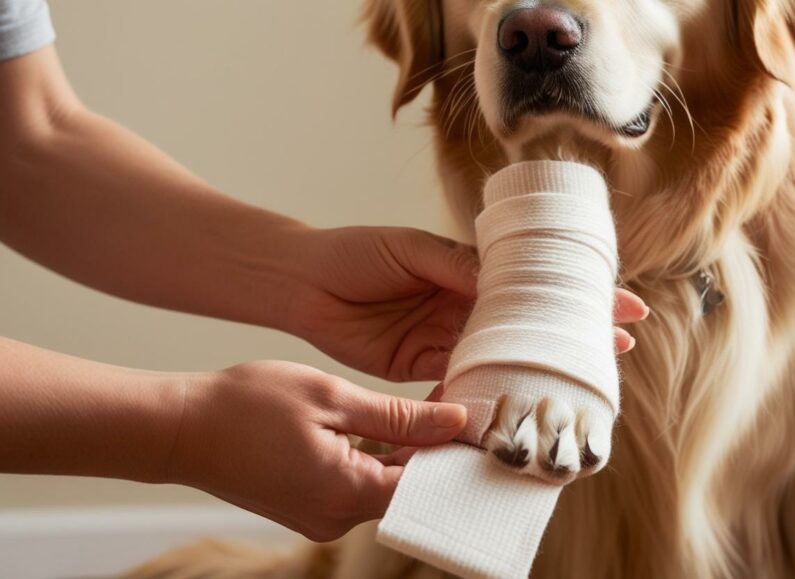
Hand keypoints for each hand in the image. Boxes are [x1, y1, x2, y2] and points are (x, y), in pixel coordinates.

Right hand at [166, 360, 466, 541]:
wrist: (179, 428)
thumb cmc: (247, 405)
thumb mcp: (332, 397)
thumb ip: (399, 416)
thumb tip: (456, 421)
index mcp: (348, 494)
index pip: (428, 486)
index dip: (455, 451)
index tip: (476, 415)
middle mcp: (337, 519)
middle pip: (409, 487)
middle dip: (433, 445)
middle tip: (452, 397)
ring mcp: (322, 517)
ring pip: (384, 484)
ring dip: (404, 449)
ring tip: (423, 401)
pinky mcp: (310, 508)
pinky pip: (358, 484)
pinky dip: (375, 456)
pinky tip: (381, 421)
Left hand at [285, 227, 648, 381]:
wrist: (304, 283)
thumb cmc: (357, 252)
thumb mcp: (410, 249)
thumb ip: (455, 266)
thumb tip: (499, 278)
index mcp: (469, 270)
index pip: (534, 282)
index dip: (578, 292)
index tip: (625, 303)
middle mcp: (466, 306)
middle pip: (530, 324)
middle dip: (573, 335)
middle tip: (621, 349)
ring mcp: (448, 338)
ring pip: (504, 356)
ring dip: (538, 368)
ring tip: (582, 380)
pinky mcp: (423, 367)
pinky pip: (464, 382)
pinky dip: (490, 392)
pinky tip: (517, 402)